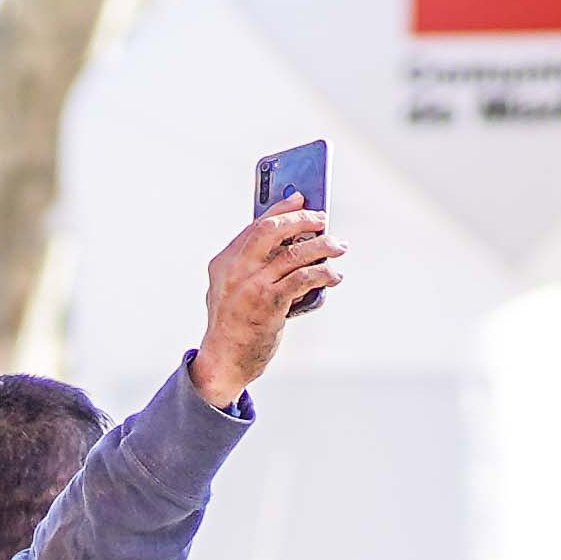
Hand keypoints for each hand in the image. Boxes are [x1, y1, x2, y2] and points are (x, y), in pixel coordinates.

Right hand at [193, 203, 339, 402]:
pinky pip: (303, 278)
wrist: (223, 360)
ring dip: (322, 246)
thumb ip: (251, 268)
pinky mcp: (268, 303)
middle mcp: (236, 269)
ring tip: (338, 247)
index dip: (280, 209)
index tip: (300, 199)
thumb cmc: (232, 326)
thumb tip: (289, 247)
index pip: (255, 225)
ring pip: (294, 253)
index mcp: (224, 262)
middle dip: (302, 220)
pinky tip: (333, 275)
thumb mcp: (231, 290)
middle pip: (272, 230)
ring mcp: (251, 285)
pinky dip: (323, 273)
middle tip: (322, 220)